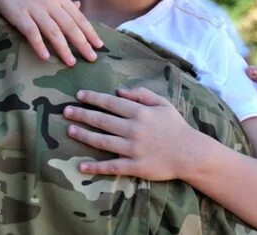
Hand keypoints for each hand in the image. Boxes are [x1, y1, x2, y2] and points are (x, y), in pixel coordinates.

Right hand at [0, 0, 101, 65]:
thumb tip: (79, 5)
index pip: (79, 17)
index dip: (90, 32)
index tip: (100, 46)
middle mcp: (50, 3)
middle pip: (70, 26)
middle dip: (82, 44)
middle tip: (92, 59)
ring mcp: (35, 8)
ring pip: (53, 31)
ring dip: (63, 48)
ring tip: (71, 63)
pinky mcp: (19, 14)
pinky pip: (31, 32)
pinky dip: (39, 44)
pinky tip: (45, 56)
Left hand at [62, 87, 195, 179]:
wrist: (191, 153)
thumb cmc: (176, 127)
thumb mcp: (162, 104)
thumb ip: (141, 95)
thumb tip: (119, 90)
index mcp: (139, 113)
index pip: (111, 103)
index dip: (93, 98)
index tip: (79, 95)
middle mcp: (133, 129)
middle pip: (102, 120)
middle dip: (82, 114)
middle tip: (66, 111)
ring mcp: (133, 149)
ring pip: (103, 141)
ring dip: (84, 135)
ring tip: (70, 130)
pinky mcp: (135, 166)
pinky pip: (112, 166)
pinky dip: (96, 167)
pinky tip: (81, 166)